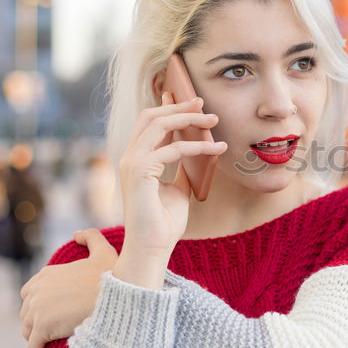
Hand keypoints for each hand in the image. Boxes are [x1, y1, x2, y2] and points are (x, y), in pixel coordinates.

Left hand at [19, 228, 119, 347]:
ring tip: (47, 345)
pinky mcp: (42, 328)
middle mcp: (37, 291)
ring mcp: (37, 310)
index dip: (40, 304)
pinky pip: (32, 346)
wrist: (117, 299)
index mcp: (46, 275)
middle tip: (51, 331)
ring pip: (27, 330)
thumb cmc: (113, 276)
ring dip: (35, 338)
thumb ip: (90, 238)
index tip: (52, 313)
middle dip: (35, 322)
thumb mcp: (104, 251)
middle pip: (26, 312)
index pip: (30, 292)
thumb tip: (76, 234)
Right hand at [117, 91, 225, 280]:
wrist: (152, 248)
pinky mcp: (140, 171)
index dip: (168, 107)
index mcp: (136, 159)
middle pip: (151, 116)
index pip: (148, 123)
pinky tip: (217, 149)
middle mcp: (130, 157)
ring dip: (189, 119)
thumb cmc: (163, 223)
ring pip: (159, 125)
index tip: (190, 99)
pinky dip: (199, 146)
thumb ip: (183, 170)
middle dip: (179, 106)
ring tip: (213, 119)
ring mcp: (131, 163)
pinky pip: (174, 149)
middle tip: (203, 103)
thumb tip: (199, 155)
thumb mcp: (179, 190)